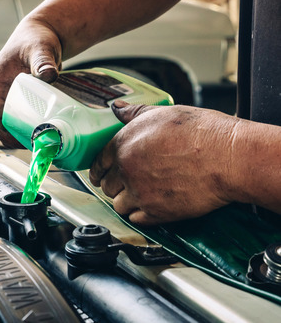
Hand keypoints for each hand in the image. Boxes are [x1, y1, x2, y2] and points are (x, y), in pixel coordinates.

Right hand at [0, 19, 61, 146]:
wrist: (40, 33)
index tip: (26, 143)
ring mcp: (4, 98)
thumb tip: (48, 74)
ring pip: (8, 124)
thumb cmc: (34, 39)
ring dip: (22, 135)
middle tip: (40, 145)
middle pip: (0, 126)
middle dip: (17, 139)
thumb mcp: (40, 49)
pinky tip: (43, 131)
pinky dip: (27, 127)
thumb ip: (43, 61)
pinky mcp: (15, 99)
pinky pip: (17, 118)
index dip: (7, 137)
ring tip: (43, 141)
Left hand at [90, 101, 240, 224]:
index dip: (99, 169)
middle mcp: (127, 169)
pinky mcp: (156, 212)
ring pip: (118, 205)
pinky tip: (150, 206)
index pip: (98, 163)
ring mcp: (140, 193)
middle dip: (114, 184)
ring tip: (139, 195)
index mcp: (123, 144)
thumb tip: (116, 107)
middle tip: (126, 183)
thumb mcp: (163, 113)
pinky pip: (136, 219)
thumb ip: (134, 112)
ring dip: (126, 201)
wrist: (228, 157)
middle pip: (107, 185)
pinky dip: (140, 215)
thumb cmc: (201, 132)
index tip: (101, 174)